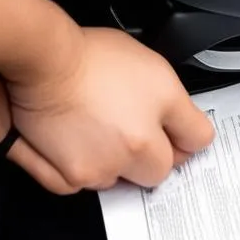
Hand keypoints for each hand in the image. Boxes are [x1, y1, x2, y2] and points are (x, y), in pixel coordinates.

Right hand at [0, 23, 214, 193]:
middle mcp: (138, 142)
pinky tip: (73, 142)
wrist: (42, 62)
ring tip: (95, 129)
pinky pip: (87, 186)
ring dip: (114, 162)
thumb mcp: (146, 62)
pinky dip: (81, 170)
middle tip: (130, 132)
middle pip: (160, 169)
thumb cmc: (87, 54)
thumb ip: (169, 98)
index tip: (178, 133)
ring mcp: (106, 164)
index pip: (198, 138)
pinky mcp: (74, 176)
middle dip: (150, 155)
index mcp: (163, 106)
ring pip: (121, 178)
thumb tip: (174, 119)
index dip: (186, 134)